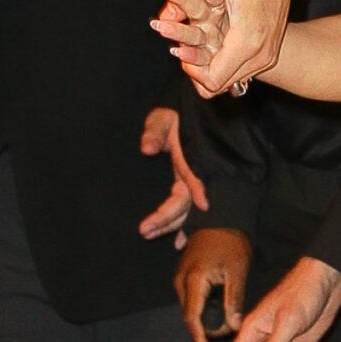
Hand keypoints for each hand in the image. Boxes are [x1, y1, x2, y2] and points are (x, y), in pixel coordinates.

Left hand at [138, 104, 210, 239]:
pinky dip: (182, 220)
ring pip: (188, 208)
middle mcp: (195, 174)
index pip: (184, 191)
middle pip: (185, 205)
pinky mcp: (190, 178)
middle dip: (168, 221)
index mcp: (189, 162)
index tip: (159, 222)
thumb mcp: (164, 117)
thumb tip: (147, 148)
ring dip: (174, 225)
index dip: (176, 207)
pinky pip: (187, 203)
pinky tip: (180, 237)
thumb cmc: (176, 110)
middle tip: (145, 232)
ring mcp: (194, 177)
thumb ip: (155, 132)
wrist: (192, 104)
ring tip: (156, 237)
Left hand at [157, 0, 290, 97]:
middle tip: (180, 48)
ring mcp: (268, 55)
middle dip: (198, 68)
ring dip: (211, 64)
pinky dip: (224, 60)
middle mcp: (261, 53)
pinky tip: (211, 41)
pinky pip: (241, 69)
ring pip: (231, 79)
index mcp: (248, 40)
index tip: (178, 50)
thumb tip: (161, 17)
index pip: (213, 79)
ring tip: (192, 45)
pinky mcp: (269, 51)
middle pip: (221, 84)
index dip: (191, 70)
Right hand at [174, 225, 251, 341]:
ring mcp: (180, 276)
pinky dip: (199, 312)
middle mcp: (181, 279)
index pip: (192, 318)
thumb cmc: (231, 241)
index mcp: (194, 279)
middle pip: (188, 316)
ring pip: (188, 308)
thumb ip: (234, 300)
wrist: (221, 216)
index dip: (198, 340)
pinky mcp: (184, 274)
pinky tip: (213, 319)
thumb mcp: (238, 271)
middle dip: (201, 334)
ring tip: (217, 336)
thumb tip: (234, 327)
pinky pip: (189, 299)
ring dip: (200, 323)